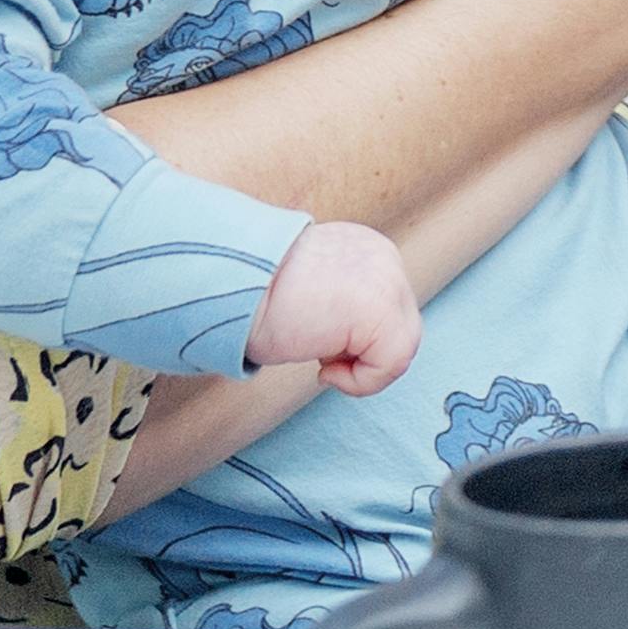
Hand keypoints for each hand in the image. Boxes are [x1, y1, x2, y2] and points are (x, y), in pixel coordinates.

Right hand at [250, 221, 422, 396]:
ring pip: (401, 347)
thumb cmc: (251, 296)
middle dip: (365, 353)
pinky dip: (361, 381)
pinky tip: (323, 370)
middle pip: (401, 326)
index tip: (318, 343)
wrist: (226, 285)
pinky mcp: (380, 309)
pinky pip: (392, 363)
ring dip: (361, 369)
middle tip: (321, 357)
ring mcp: (386, 281)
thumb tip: (358, 341)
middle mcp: (382, 257)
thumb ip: (345, 301)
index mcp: (365, 247)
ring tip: (320, 360)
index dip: (358, 339)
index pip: (388, 305)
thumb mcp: (311, 289)